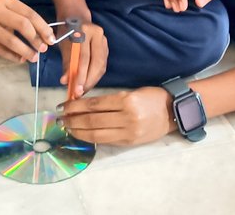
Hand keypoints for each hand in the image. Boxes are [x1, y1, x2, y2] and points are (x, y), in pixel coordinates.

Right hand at [0, 0, 54, 62]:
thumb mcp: (1, 7)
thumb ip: (17, 17)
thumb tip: (41, 35)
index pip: (29, 13)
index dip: (43, 27)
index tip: (51, 38)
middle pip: (23, 25)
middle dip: (36, 39)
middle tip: (43, 49)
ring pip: (12, 40)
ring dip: (26, 51)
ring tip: (33, 57)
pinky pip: (0, 50)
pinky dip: (12, 56)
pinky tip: (19, 59)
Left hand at [56, 15, 107, 95]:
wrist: (76, 17)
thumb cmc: (67, 31)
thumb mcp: (64, 45)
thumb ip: (66, 63)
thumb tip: (65, 81)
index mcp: (86, 31)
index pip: (84, 57)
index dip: (80, 75)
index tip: (75, 89)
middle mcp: (98, 34)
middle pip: (96, 63)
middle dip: (88, 81)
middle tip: (80, 93)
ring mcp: (104, 40)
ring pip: (101, 65)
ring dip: (92, 80)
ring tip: (83, 91)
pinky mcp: (106, 47)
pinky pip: (102, 64)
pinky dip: (95, 76)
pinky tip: (88, 83)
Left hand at [59, 87, 174, 145]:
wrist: (173, 112)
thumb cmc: (152, 97)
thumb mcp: (132, 92)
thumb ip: (111, 100)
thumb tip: (84, 106)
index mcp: (127, 100)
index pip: (94, 105)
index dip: (76, 106)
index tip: (63, 106)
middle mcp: (127, 117)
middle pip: (92, 120)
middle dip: (72, 120)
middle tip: (60, 118)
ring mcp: (129, 132)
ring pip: (96, 133)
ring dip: (78, 131)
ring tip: (67, 128)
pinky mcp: (130, 142)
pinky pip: (106, 140)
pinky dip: (91, 138)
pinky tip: (82, 134)